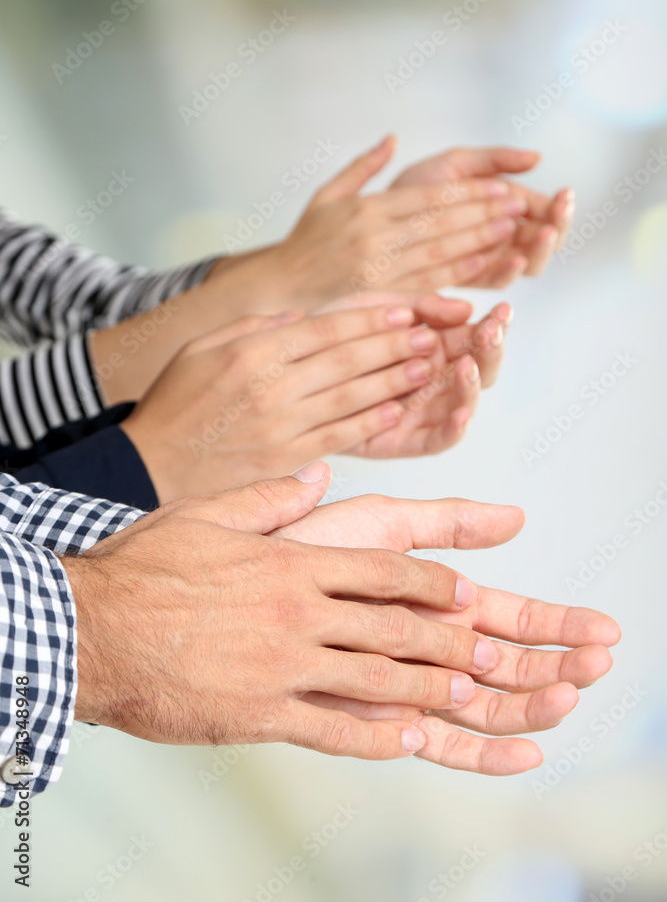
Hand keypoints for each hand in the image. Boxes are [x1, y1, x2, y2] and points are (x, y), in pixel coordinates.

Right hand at [62, 470, 505, 759]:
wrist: (90, 630)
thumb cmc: (145, 569)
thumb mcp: (208, 512)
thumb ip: (272, 495)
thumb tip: (318, 473)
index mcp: (293, 563)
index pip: (384, 570)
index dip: (433, 582)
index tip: (467, 592)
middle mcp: (300, 614)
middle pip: (394, 626)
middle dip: (448, 640)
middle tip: (490, 653)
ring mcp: (284, 667)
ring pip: (377, 678)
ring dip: (428, 687)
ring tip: (466, 695)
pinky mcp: (260, 714)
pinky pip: (334, 731)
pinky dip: (378, 737)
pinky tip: (409, 742)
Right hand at [121, 302, 457, 501]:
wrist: (150, 465)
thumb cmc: (175, 404)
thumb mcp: (199, 349)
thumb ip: (250, 328)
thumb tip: (298, 319)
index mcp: (252, 352)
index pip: (325, 329)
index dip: (371, 320)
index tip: (405, 312)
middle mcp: (271, 387)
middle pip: (347, 359)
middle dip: (393, 345)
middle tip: (430, 334)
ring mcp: (281, 425)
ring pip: (350, 397)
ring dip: (393, 381)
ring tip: (426, 367)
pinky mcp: (286, 459)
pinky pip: (338, 436)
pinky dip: (370, 423)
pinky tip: (397, 410)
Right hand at [203, 136, 528, 311]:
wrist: (277, 291)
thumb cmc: (304, 245)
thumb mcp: (325, 197)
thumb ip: (361, 168)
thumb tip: (391, 139)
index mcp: (365, 210)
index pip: (426, 198)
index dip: (466, 192)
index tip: (498, 186)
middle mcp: (373, 239)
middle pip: (439, 223)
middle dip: (482, 212)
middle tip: (518, 203)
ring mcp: (378, 270)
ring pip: (439, 252)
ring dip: (479, 239)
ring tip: (511, 227)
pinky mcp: (380, 297)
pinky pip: (428, 283)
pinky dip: (459, 273)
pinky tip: (486, 264)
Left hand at [272, 477, 620, 774]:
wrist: (232, 584)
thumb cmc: (299, 544)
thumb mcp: (379, 522)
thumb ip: (444, 521)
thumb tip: (517, 516)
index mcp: (425, 599)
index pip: (505, 615)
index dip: (553, 623)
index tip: (600, 629)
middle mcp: (418, 644)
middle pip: (502, 662)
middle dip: (555, 663)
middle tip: (601, 662)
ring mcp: (397, 682)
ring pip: (478, 703)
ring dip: (527, 702)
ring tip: (572, 694)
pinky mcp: (370, 715)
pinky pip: (432, 741)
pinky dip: (479, 751)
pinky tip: (523, 752)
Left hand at [317, 290, 510, 456]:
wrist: (285, 371)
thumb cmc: (330, 334)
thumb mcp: (375, 307)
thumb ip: (420, 305)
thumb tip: (467, 307)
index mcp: (433, 346)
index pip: (474, 337)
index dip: (493, 325)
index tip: (502, 310)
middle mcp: (433, 381)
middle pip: (478, 371)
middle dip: (490, 352)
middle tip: (490, 334)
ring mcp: (420, 412)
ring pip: (463, 405)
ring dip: (473, 387)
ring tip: (468, 365)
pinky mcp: (402, 441)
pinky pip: (436, 441)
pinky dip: (454, 429)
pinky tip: (461, 413)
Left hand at [392, 145, 574, 287]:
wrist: (375, 214)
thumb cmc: (414, 187)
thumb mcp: (457, 164)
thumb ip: (495, 160)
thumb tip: (538, 158)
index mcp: (505, 208)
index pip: (545, 213)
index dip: (559, 206)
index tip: (566, 194)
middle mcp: (501, 238)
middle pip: (543, 242)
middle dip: (556, 228)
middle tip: (557, 217)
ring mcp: (486, 261)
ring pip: (527, 265)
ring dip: (539, 250)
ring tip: (544, 234)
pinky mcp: (465, 281)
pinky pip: (493, 281)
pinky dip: (508, 270)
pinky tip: (516, 258)